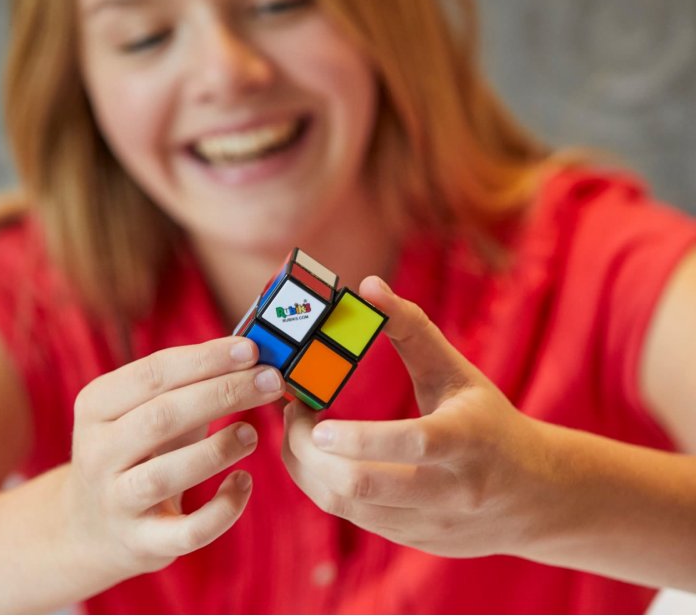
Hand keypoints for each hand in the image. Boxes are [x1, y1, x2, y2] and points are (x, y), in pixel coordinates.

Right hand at [61, 336, 283, 582]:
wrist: (90, 527)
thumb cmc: (137, 449)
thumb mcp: (145, 409)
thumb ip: (189, 381)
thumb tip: (251, 353)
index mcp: (96, 406)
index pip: (154, 373)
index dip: (206, 359)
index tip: (251, 349)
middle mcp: (98, 452)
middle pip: (163, 416)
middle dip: (223, 393)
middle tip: (271, 381)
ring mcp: (116, 501)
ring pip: (166, 474)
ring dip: (218, 449)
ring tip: (253, 433)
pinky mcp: (141, 544)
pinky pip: (187, 532)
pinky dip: (222, 509)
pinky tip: (244, 483)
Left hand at [281, 276, 542, 557]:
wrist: (535, 497)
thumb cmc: (489, 420)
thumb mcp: (458, 370)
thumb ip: (411, 327)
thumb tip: (367, 285)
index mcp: (469, 440)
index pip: (414, 443)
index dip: (358, 437)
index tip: (315, 417)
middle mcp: (453, 491)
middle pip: (363, 485)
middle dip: (309, 450)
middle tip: (290, 410)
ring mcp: (432, 525)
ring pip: (349, 507)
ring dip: (307, 468)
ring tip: (297, 428)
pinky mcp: (415, 542)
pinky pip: (354, 518)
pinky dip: (323, 485)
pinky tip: (317, 455)